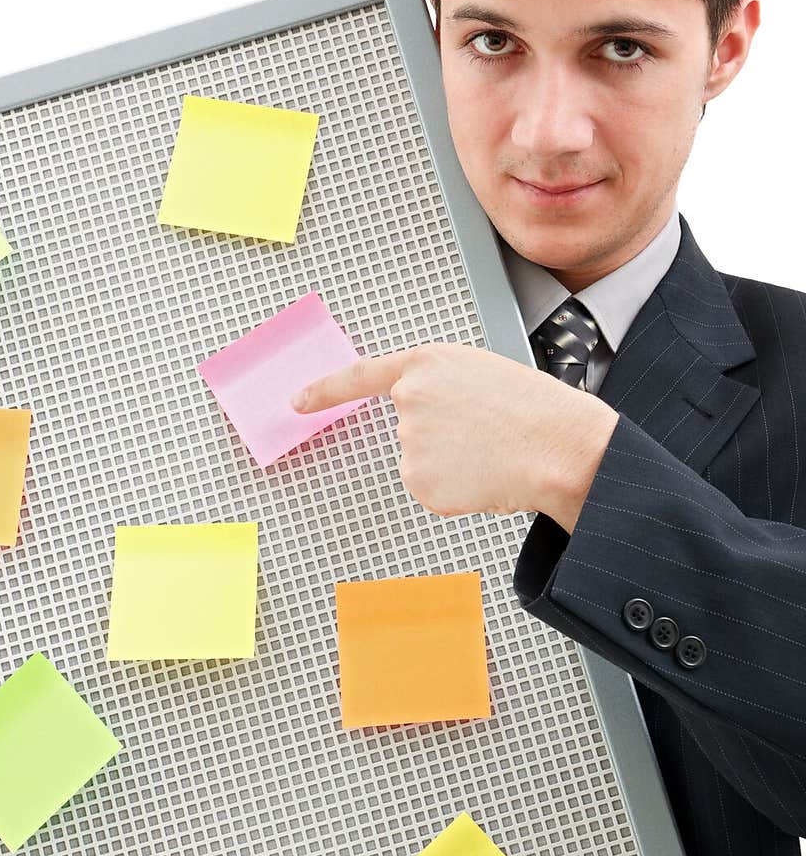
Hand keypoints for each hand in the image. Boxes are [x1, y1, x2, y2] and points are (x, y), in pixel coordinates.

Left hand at [290, 342, 618, 531]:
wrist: (558, 446)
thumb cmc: (533, 408)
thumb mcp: (481, 372)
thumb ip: (441, 386)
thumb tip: (427, 418)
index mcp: (425, 363)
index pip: (360, 376)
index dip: (325, 391)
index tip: (297, 402)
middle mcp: (408, 400)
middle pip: (410, 428)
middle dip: (442, 436)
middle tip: (486, 432)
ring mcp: (410, 442)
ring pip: (422, 461)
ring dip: (453, 463)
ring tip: (492, 451)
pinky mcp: (420, 481)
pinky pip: (432, 490)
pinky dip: (456, 491)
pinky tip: (485, 476)